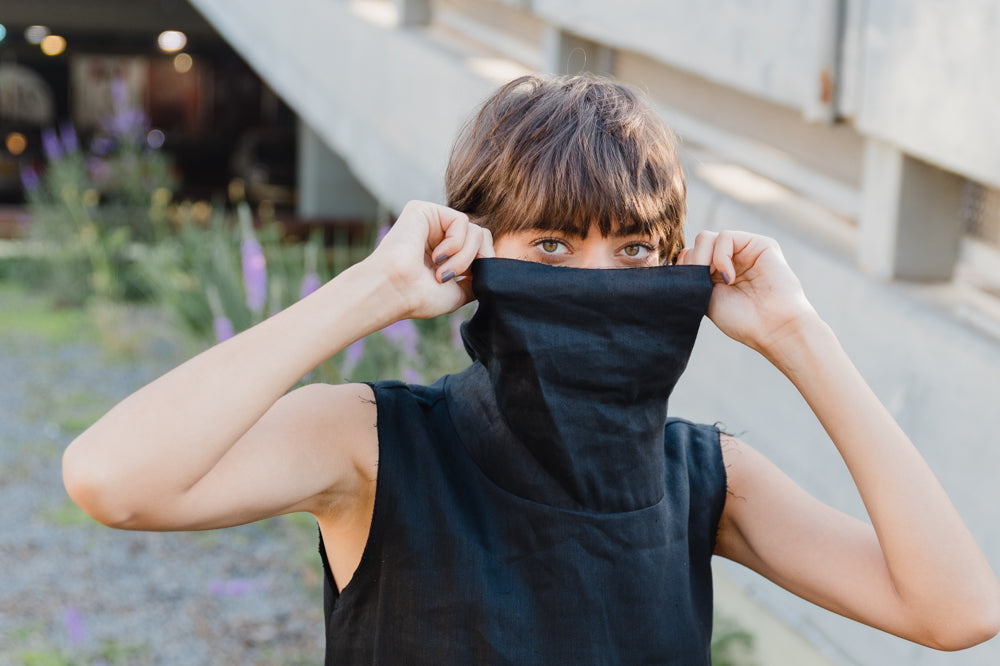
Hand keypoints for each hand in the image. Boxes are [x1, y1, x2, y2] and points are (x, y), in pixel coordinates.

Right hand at [365, 200, 494, 319]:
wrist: (396, 292)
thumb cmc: (419, 297)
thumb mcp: (458, 293)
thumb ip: (476, 279)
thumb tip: (491, 268)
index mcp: (443, 252)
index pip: (480, 248)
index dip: (483, 264)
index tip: (466, 282)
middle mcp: (437, 235)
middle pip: (482, 236)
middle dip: (476, 259)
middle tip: (454, 277)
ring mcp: (431, 221)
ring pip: (475, 230)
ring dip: (463, 257)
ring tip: (441, 272)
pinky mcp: (423, 209)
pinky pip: (461, 220)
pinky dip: (455, 243)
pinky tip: (436, 256)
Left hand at [676, 230, 816, 356]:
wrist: (773, 328)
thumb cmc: (742, 319)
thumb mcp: (706, 297)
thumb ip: (694, 276)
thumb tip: (682, 254)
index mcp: (717, 272)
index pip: (690, 255)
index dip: (683, 267)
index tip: (688, 287)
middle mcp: (731, 258)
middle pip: (696, 245)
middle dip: (692, 263)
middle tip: (701, 283)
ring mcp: (745, 250)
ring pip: (706, 238)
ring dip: (703, 259)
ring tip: (715, 280)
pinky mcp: (760, 243)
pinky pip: (725, 237)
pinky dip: (720, 257)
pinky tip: (729, 278)